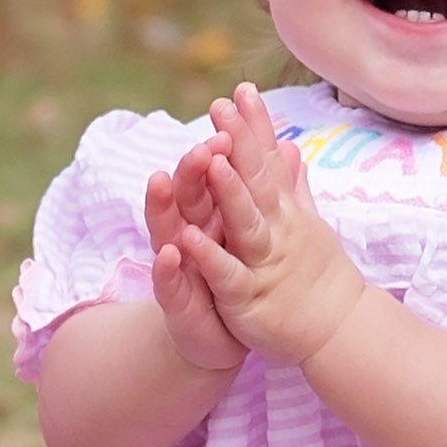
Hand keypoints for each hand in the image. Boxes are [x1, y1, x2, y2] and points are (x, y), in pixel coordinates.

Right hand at [145, 130, 246, 371]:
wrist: (219, 338)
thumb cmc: (236, 276)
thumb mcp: (253, 228)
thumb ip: (265, 187)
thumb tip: (285, 145)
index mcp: (213, 212)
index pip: (214, 168)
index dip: (224, 141)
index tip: (233, 108)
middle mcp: (191, 231)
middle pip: (189, 191)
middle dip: (192, 166)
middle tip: (202, 142)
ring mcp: (180, 265)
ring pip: (168, 229)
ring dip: (165, 205)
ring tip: (161, 179)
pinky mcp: (175, 302)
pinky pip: (169, 283)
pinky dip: (168, 267)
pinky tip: (171, 251)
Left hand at [174, 83, 366, 367]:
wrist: (337, 330)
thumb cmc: (317, 276)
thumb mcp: (305, 224)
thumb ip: (293, 186)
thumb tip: (290, 147)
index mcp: (285, 212)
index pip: (269, 161)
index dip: (257, 126)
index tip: (243, 89)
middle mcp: (277, 230)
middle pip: (257, 182)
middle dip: (240, 143)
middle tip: (221, 105)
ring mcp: (264, 262)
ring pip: (245, 222)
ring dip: (229, 191)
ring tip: (211, 157)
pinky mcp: (249, 297)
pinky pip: (227, 275)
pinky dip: (209, 257)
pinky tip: (187, 239)